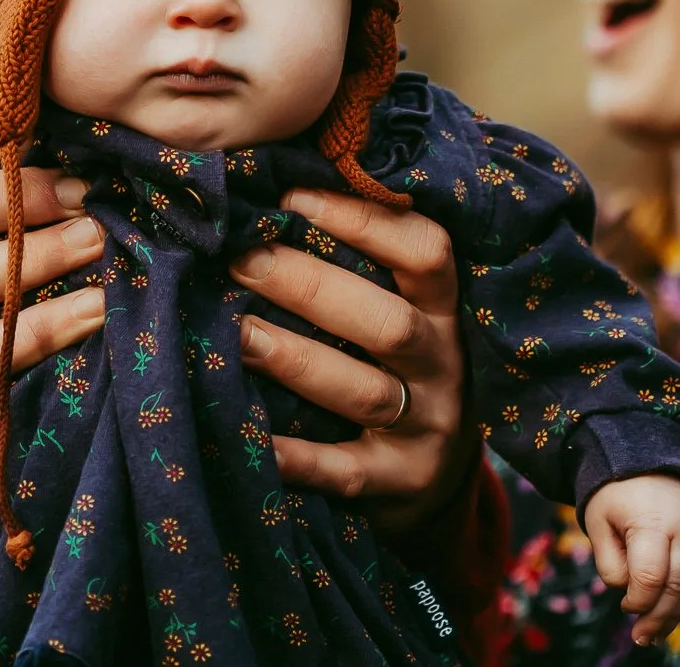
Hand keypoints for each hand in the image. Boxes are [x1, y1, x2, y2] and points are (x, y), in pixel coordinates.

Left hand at [232, 186, 470, 533]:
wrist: (433, 481)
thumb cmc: (393, 368)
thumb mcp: (399, 311)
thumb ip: (359, 265)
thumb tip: (271, 193)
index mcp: (444, 311)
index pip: (426, 253)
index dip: (365, 220)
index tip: (293, 197)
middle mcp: (443, 366)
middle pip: (389, 323)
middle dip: (312, 287)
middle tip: (242, 260)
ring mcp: (426, 430)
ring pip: (365, 391)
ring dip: (297, 359)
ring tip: (235, 334)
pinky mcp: (397, 485)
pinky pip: (344, 471)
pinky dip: (296, 457)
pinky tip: (250, 436)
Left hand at [585, 474, 679, 646]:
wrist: (650, 457)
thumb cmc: (616, 493)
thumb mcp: (598, 521)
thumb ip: (609, 560)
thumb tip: (627, 593)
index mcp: (653, 521)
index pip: (651, 575)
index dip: (638, 599)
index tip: (624, 606)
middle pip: (676, 585)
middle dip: (659, 617)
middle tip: (642, 638)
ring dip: (675, 613)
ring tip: (655, 634)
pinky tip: (670, 612)